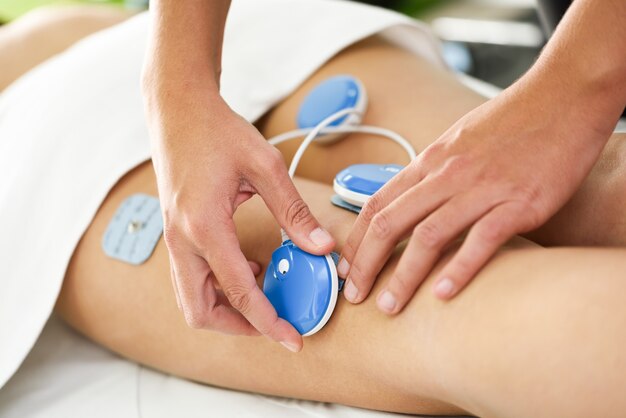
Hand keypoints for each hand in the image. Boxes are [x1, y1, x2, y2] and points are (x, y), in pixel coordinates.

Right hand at [144, 82, 334, 351]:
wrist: (178, 109)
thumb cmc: (217, 130)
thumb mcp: (265, 166)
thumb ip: (294, 212)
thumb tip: (322, 248)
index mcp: (204, 226)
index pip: (239, 292)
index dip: (268, 322)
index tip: (292, 340)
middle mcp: (182, 240)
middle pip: (202, 311)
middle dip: (239, 327)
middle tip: (275, 323)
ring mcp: (173, 238)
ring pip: (192, 298)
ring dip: (226, 309)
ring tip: (265, 295)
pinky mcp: (175, 232)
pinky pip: (192, 277)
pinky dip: (218, 287)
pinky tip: (249, 268)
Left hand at [338, 71, 616, 312]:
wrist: (564, 95)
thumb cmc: (513, 119)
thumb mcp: (458, 139)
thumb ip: (434, 171)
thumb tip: (414, 197)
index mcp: (431, 160)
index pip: (377, 203)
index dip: (356, 239)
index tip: (345, 267)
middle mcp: (448, 174)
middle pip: (390, 224)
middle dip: (365, 265)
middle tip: (354, 296)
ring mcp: (482, 188)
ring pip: (427, 237)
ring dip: (402, 277)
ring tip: (388, 307)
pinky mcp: (519, 202)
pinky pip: (481, 240)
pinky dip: (459, 269)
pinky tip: (442, 294)